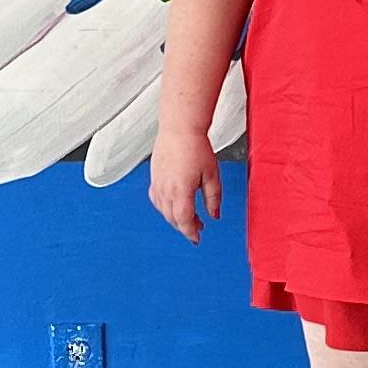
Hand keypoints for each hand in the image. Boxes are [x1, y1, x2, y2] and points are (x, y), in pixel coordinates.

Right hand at [147, 124, 221, 239]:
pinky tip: (173, 204)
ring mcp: (157, 184)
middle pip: (172, 218)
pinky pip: (156, 200)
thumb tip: (214, 215)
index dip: (191, 232)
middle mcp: (165, 190)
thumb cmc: (195, 147)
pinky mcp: (154, 178)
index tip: (197, 239)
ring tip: (188, 217)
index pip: (184, 221)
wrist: (179, 129)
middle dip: (185, 227)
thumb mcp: (212, 175)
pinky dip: (165, 207)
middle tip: (197, 228)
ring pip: (163, 211)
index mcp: (180, 191)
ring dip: (175, 218)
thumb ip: (213, 198)